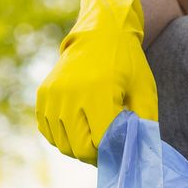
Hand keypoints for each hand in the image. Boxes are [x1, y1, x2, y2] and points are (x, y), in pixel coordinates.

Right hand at [35, 0, 157, 163]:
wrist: (101, 31)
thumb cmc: (128, 63)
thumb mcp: (145, 91)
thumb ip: (144, 125)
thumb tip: (139, 156)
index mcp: (98, 93)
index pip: (99, 144)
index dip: (111, 153)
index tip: (120, 147)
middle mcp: (71, 94)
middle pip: (78, 149)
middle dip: (95, 155)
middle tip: (108, 146)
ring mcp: (53, 95)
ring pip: (62, 144)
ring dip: (78, 147)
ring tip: (94, 135)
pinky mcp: (43, 94)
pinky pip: (48, 132)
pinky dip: (62, 137)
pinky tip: (77, 127)